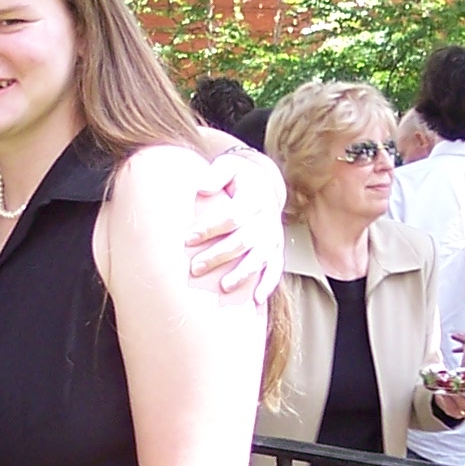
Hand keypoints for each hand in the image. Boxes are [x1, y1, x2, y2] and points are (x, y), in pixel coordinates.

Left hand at [186, 153, 285, 303]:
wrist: (264, 182)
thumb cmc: (239, 176)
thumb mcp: (228, 166)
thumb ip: (215, 175)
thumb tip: (201, 187)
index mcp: (254, 199)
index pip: (232, 217)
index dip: (210, 228)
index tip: (188, 239)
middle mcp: (267, 219)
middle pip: (244, 241)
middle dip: (219, 256)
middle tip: (195, 268)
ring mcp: (273, 236)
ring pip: (259, 258)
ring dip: (242, 274)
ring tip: (223, 287)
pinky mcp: (276, 248)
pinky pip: (276, 268)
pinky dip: (268, 284)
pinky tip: (257, 300)